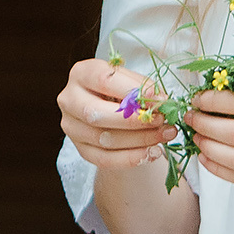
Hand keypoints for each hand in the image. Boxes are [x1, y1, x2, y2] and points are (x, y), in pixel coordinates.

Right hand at [59, 58, 174, 169]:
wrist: (112, 110)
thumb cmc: (121, 90)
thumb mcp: (130, 80)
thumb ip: (142, 88)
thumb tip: (161, 102)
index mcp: (81, 74)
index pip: (104, 80)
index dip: (133, 91)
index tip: (160, 99)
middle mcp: (69, 99)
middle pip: (96, 114)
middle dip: (134, 120)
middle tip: (161, 120)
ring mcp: (72, 127)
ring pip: (104, 139)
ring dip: (140, 139)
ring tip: (164, 135)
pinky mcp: (80, 149)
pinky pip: (105, 159)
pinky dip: (132, 158)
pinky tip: (152, 152)